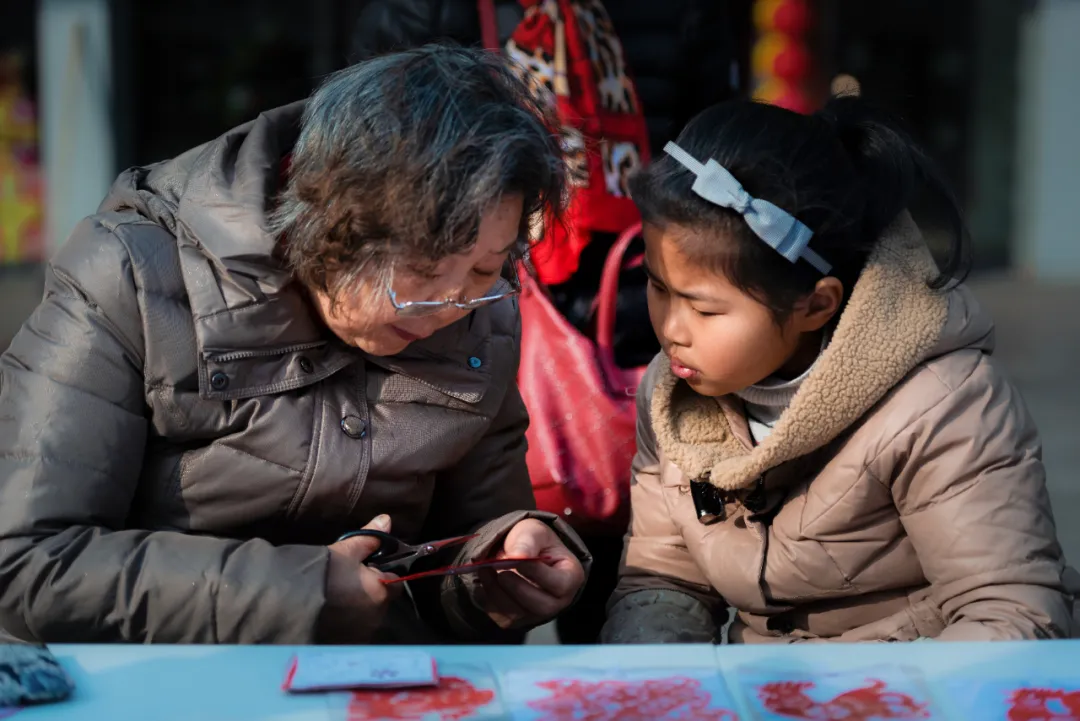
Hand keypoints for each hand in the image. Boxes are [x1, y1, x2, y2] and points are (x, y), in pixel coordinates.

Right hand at [318, 514, 401, 642]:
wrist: (288, 603)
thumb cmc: (323, 572)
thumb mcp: (345, 550)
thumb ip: (370, 537)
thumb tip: (387, 520)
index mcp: (382, 591)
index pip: (396, 580)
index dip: (383, 571)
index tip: (366, 566)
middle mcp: (377, 616)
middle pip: (381, 599)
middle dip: (370, 591)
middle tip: (348, 581)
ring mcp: (361, 634)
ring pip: (367, 616)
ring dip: (358, 608)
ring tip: (336, 598)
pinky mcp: (345, 645)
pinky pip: (352, 631)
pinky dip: (346, 623)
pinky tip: (330, 614)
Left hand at [477, 519, 585, 629]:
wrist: (520, 554)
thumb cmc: (534, 541)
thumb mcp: (533, 531)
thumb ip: (528, 542)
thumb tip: (516, 557)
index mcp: (570, 577)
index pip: (559, 584)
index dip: (537, 574)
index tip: (516, 559)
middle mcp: (557, 601)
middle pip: (540, 606)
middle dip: (516, 588)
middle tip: (500, 570)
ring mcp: (536, 614)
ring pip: (517, 614)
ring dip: (497, 592)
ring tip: (485, 569)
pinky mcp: (516, 620)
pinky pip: (501, 617)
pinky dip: (488, 599)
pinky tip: (484, 580)